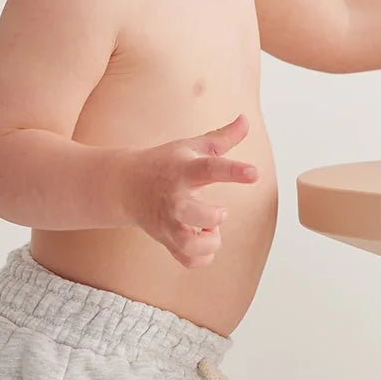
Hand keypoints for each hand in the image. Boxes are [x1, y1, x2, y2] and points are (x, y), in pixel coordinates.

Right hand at [120, 115, 258, 268]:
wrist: (125, 185)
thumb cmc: (166, 163)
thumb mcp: (192, 146)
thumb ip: (223, 137)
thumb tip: (246, 119)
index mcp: (185, 170)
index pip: (210, 168)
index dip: (234, 171)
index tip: (255, 173)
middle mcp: (175, 198)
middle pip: (194, 214)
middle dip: (212, 217)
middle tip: (219, 212)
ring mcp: (168, 222)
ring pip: (190, 245)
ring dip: (208, 241)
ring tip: (208, 229)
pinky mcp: (166, 240)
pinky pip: (188, 260)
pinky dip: (203, 257)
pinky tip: (203, 240)